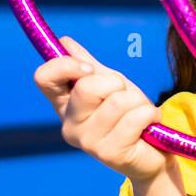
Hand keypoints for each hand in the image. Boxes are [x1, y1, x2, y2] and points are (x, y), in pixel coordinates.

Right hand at [33, 35, 172, 183]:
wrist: (152, 153)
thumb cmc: (127, 115)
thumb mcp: (108, 84)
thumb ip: (87, 64)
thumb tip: (64, 42)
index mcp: (63, 104)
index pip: (44, 78)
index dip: (66, 65)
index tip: (89, 68)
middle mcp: (69, 125)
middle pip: (87, 87)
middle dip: (117, 84)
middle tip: (125, 98)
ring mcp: (88, 143)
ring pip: (118, 101)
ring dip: (138, 102)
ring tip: (139, 115)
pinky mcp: (110, 154)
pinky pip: (136, 116)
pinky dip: (150, 115)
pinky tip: (148, 127)